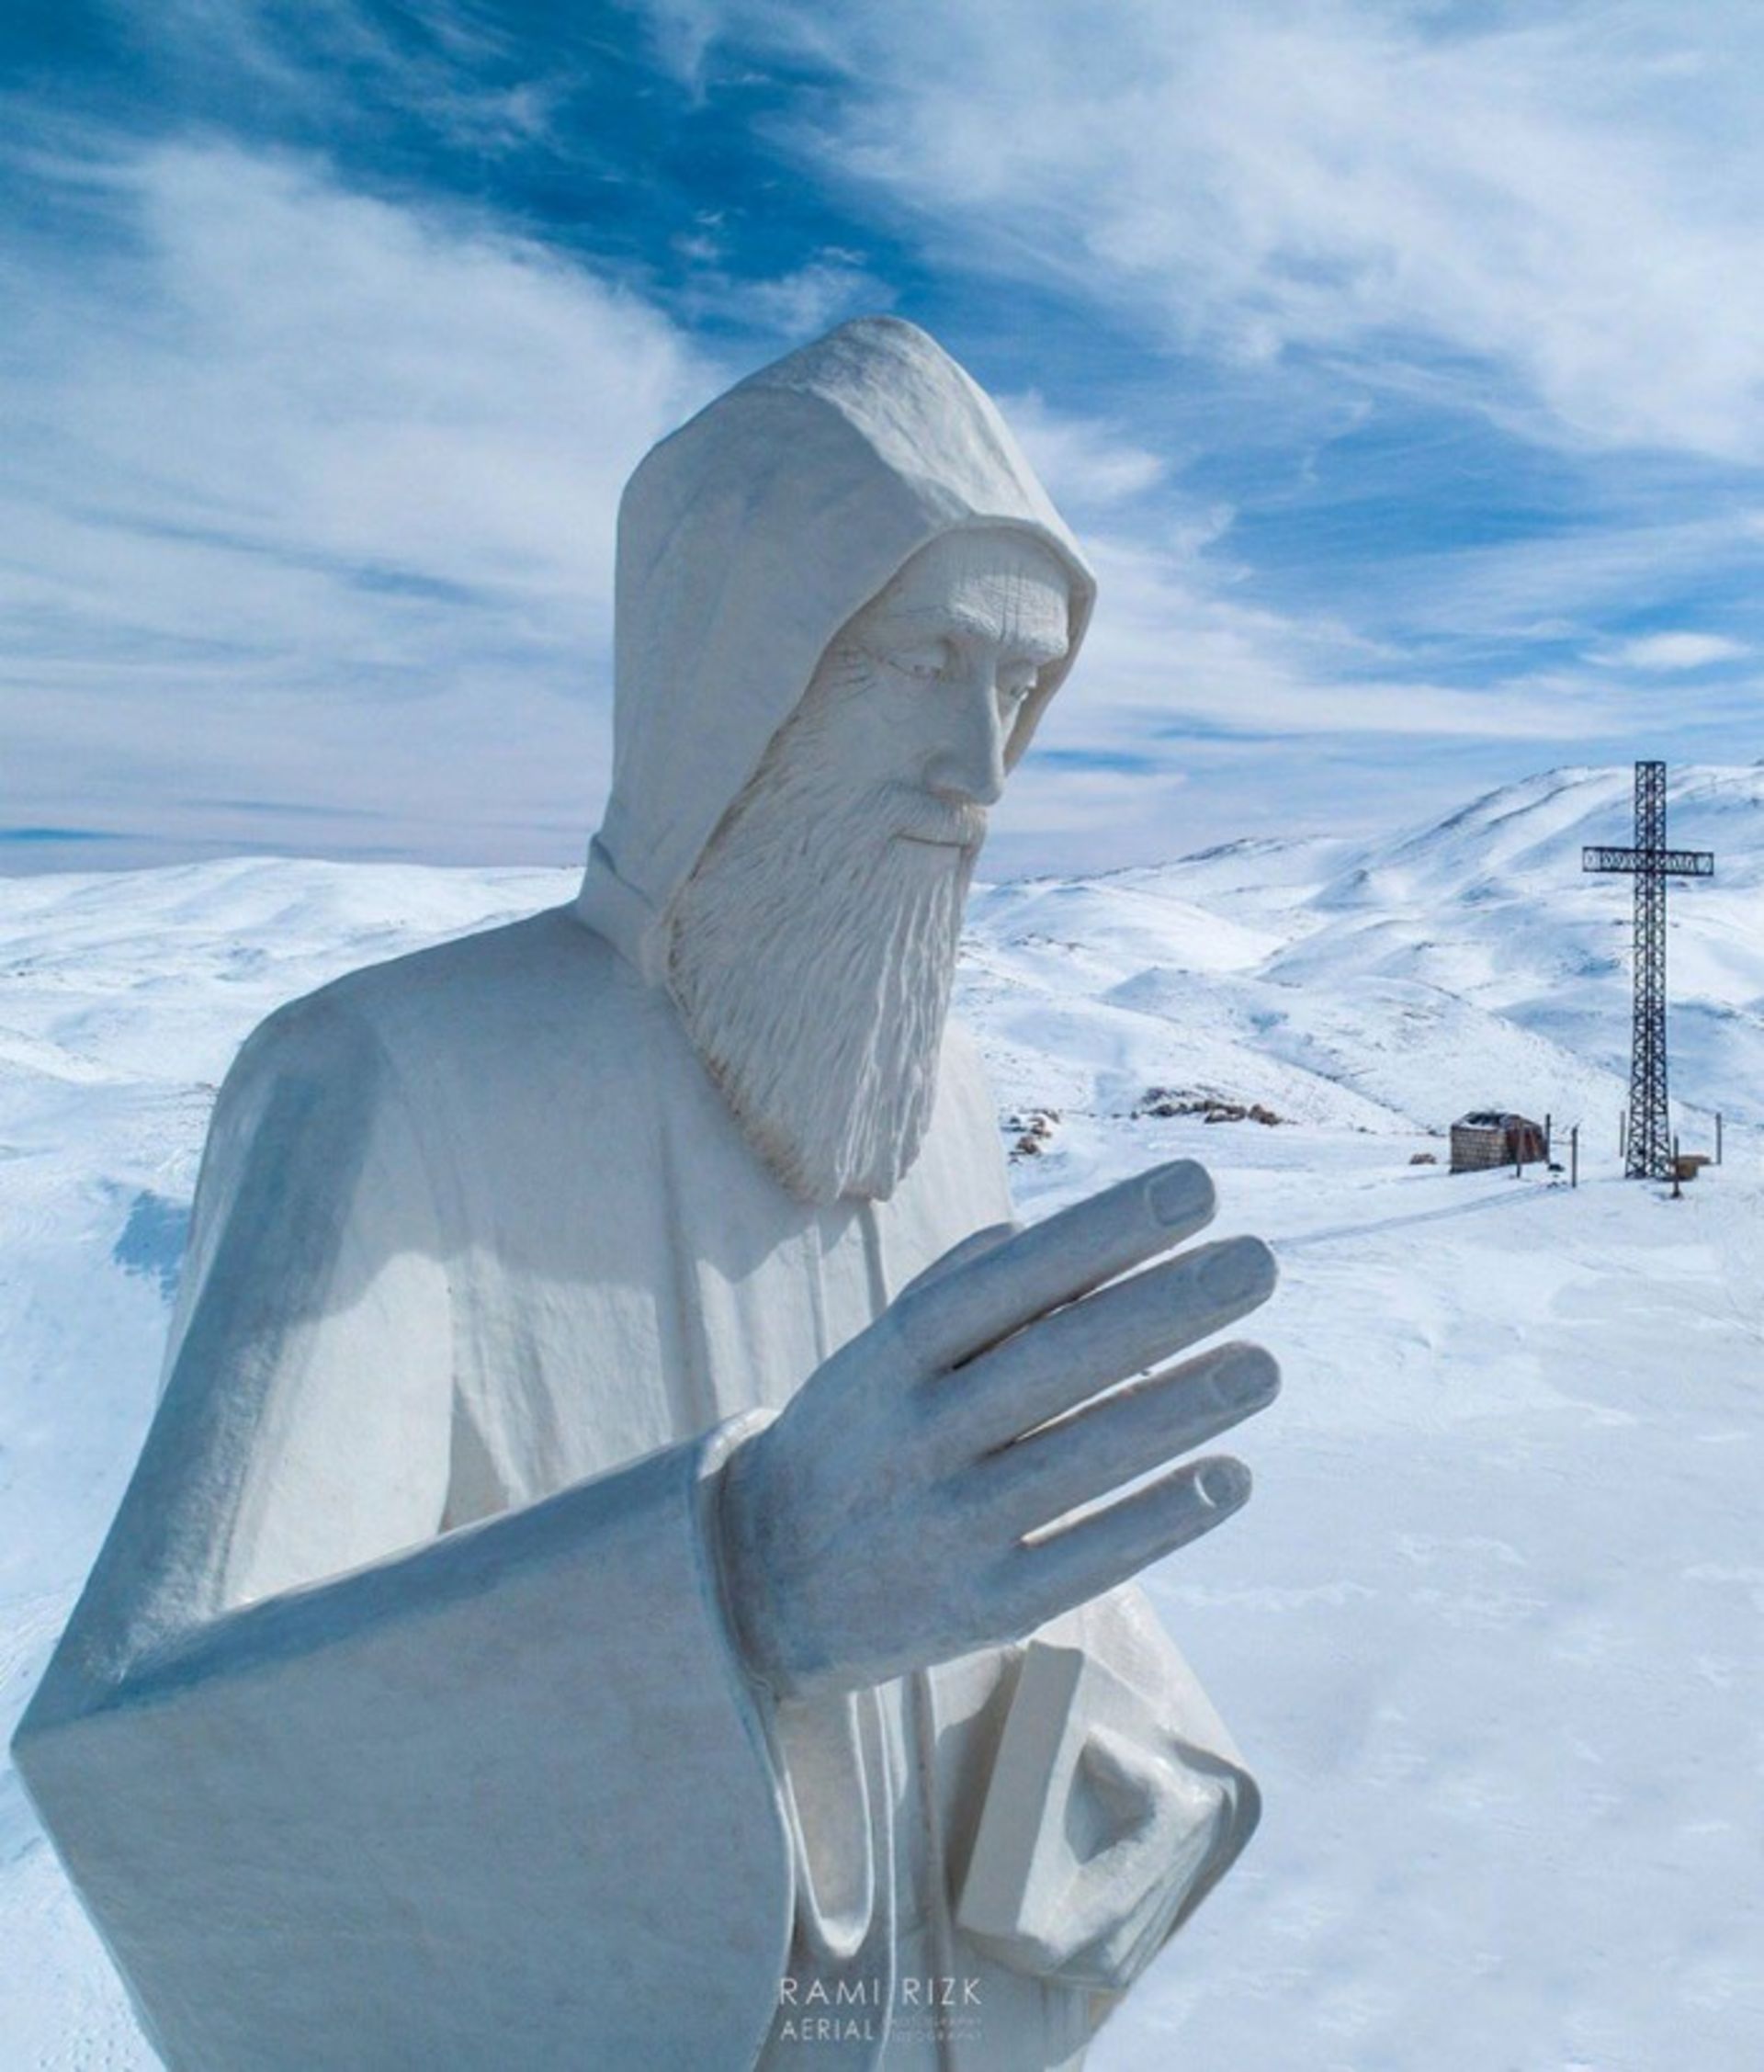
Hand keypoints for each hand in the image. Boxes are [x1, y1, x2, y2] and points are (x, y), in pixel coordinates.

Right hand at [718, 1159, 1278, 1696]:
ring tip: (1264, 1366)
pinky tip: (1230, 1479)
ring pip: (1075, 1461)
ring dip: (1178, 1410)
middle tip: (1259, 1262)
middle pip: (1050, 1363)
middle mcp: (913, 1436)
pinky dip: (1157, 1522)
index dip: (1102, 1233)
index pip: (1005, 1280)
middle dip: (1162, 1308)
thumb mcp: (881, 1352)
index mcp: (892, 1356)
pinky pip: (1080, 1562)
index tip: (1197, 1188)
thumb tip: (1057, 1229)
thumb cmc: (859, 1436)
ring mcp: (942, 1528)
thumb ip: (960, 1287)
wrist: (760, 1582)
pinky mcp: (975, 1611)